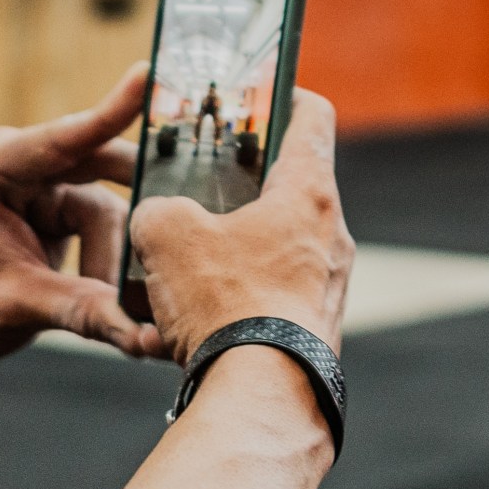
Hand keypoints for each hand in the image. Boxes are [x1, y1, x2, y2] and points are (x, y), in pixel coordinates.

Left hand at [0, 65, 160, 362]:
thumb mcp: (17, 311)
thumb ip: (85, 313)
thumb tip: (146, 337)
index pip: (60, 139)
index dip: (109, 111)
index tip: (146, 76)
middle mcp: (10, 157)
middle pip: (95, 163)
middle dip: (128, 215)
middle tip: (171, 245)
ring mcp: (31, 171)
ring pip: (103, 199)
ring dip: (110, 251)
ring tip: (110, 302)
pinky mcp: (48, 188)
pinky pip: (98, 209)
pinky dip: (105, 248)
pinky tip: (102, 282)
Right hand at [127, 89, 351, 367]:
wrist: (261, 395)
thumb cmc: (225, 302)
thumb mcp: (167, 236)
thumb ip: (158, 208)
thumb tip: (158, 217)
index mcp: (308, 191)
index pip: (311, 116)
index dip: (283, 94)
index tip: (257, 93)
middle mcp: (331, 232)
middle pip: (292, 183)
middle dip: (244, 181)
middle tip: (201, 183)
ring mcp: (329, 282)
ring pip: (280, 243)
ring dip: (236, 244)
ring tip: (186, 258)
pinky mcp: (316, 325)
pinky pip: (276, 293)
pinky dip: (239, 293)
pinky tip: (196, 314)